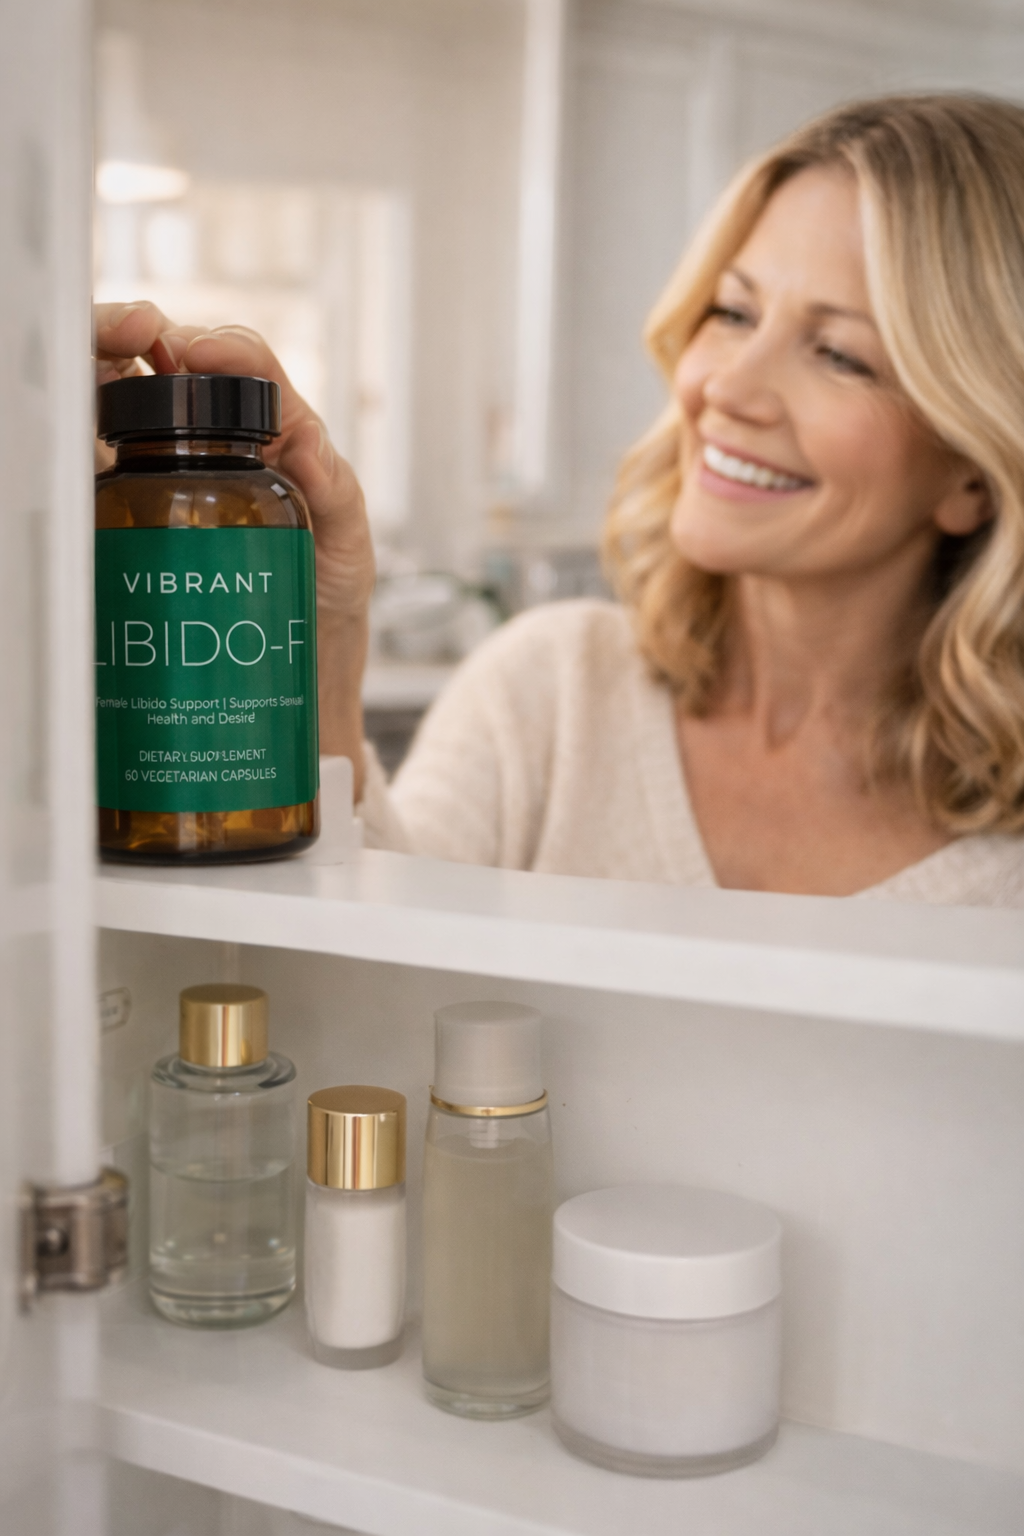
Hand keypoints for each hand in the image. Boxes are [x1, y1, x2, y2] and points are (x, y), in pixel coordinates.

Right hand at [95, 301, 372, 778]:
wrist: (292, 667)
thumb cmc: (321, 595)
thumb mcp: (347, 545)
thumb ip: (336, 493)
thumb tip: (307, 444)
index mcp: (274, 434)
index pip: (246, 363)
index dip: (222, 346)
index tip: (200, 355)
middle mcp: (217, 442)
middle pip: (167, 361)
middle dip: (138, 329)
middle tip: (132, 336)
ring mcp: (169, 472)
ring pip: (118, 392)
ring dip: (99, 360)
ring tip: (98, 358)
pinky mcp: (130, 510)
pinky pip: (93, 458)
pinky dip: (74, 427)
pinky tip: (70, 424)